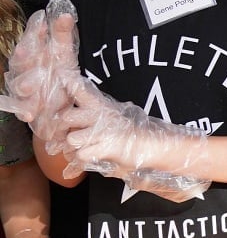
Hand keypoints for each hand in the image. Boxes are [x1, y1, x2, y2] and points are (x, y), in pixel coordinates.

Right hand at [0, 0, 81, 148]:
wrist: (58, 106)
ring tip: (31, 86)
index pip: (31, 41)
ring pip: (19, 86)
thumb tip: (65, 14)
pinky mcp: (25, 108)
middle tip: (25, 52)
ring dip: (24, 85)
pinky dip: (24, 111)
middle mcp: (25, 70)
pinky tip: (29, 114)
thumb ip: (62, 35)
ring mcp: (23, 90)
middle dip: (23, 58)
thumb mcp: (63, 54)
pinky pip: (22, 110)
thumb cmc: (59, 75)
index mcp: (34, 55)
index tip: (40, 25)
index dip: (34, 33)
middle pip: (20, 62)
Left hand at [58, 78, 210, 202]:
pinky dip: (83, 160)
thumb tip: (73, 111)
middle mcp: (101, 115)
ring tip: (83, 148)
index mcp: (102, 105)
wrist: (153, 145)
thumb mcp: (113, 115)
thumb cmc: (131, 132)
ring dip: (73, 147)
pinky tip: (92, 156)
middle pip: (67, 116)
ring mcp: (103, 132)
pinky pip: (81, 155)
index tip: (62, 77)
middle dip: (63, 128)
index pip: (81, 90)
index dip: (69, 83)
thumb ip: (94, 113)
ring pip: (71, 139)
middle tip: (66, 134)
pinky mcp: (107, 147)